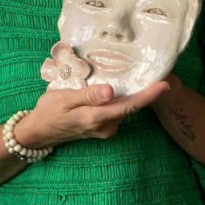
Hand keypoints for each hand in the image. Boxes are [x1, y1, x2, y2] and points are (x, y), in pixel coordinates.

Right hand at [15, 79, 169, 149]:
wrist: (39, 131)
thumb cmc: (48, 111)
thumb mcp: (64, 99)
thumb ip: (88, 96)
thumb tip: (111, 91)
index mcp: (96, 117)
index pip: (129, 106)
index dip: (148, 96)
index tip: (165, 85)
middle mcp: (105, 126)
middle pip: (131, 107)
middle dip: (145, 92)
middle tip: (157, 73)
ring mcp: (104, 129)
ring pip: (124, 109)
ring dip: (132, 94)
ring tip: (140, 75)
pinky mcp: (102, 128)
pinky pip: (117, 112)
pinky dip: (121, 100)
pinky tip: (120, 88)